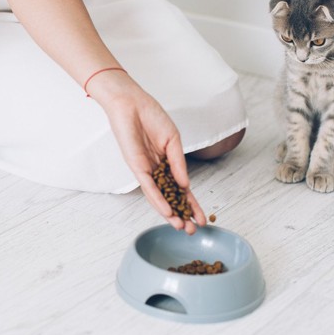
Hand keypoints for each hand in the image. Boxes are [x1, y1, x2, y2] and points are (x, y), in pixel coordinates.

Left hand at [91, 72, 206, 233]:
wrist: (131, 103)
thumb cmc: (151, 116)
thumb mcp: (173, 140)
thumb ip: (179, 163)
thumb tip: (186, 185)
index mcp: (166, 164)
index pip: (181, 190)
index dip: (192, 204)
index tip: (202, 219)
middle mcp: (156, 170)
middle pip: (171, 198)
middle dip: (182, 215)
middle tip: (193, 231)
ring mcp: (145, 170)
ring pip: (159, 197)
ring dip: (170, 213)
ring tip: (181, 227)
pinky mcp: (135, 166)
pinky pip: (148, 186)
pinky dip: (157, 199)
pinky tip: (166, 211)